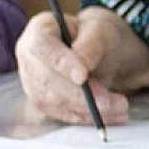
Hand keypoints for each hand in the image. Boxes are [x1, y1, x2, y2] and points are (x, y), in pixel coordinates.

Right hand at [15, 10, 129, 124]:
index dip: (61, 63)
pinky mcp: (45, 103)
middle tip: (110, 101)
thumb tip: (82, 67)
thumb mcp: (100, 31)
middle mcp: (29, 58)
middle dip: (80, 95)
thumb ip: (91, 45)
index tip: (83, 76)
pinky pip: (63, 114)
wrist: (99, 51)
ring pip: (54, 103)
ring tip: (120, 107)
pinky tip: (111, 116)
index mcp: (38, 31)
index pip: (41, 48)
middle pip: (46, 81)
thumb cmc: (97, 35)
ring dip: (87, 109)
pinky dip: (87, 117)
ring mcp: (33, 83)